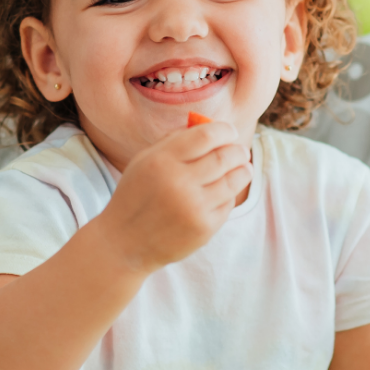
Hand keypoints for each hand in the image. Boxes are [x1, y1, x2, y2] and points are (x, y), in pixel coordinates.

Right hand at [96, 120, 251, 274]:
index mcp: (162, 160)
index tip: (230, 132)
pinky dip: (228, 195)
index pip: (206, 135)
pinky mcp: (204, 228)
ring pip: (234, 180)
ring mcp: (193, 207)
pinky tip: (222, 193)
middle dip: (239, 151)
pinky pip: (227, 203)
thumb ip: (175, 141)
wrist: (124, 243)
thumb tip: (212, 127)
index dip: (225, 130)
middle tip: (241, 151)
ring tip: (244, 168)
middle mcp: (179, 183)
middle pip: (225, 156)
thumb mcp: (144, 161)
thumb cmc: (137, 196)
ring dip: (243, 170)